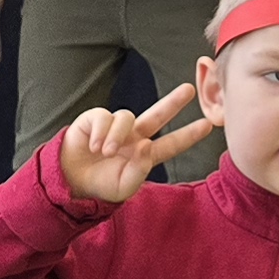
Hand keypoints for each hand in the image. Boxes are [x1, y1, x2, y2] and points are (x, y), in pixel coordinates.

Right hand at [56, 83, 217, 204]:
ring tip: (104, 153)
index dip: (188, 136)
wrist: (70, 182)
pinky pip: (104, 117)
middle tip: (189, 90)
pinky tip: (93, 146)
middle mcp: (133, 137)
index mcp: (144, 154)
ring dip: (116, 136)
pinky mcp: (95, 119)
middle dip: (173, 102)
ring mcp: (116, 127)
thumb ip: (138, 172)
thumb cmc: (100, 186)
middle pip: (157, 115)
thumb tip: (145, 146)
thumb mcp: (123, 188)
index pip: (171, 144)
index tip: (208, 125)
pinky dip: (100, 132)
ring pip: (127, 117)